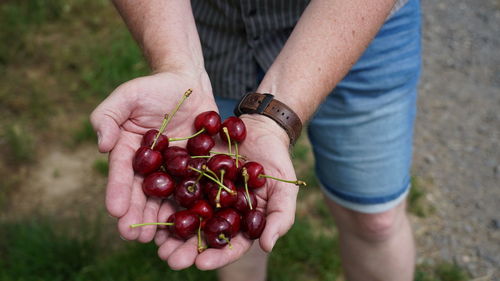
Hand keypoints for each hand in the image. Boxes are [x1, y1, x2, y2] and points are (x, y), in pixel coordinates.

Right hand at [90, 68, 216, 241]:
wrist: (188, 84)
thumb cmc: (153, 88)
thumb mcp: (126, 96)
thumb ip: (108, 116)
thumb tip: (102, 146)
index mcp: (130, 151)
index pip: (121, 174)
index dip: (117, 192)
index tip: (115, 211)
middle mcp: (151, 166)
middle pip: (142, 193)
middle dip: (136, 215)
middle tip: (133, 236)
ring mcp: (174, 169)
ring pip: (166, 197)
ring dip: (160, 218)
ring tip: (155, 238)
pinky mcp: (197, 168)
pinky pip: (194, 188)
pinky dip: (191, 205)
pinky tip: (190, 222)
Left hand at [155, 114, 298, 269]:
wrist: (261, 129)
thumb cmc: (277, 162)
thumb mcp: (284, 190)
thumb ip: (279, 217)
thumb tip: (266, 247)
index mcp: (242, 222)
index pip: (230, 246)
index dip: (217, 256)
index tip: (201, 263)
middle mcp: (220, 212)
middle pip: (203, 236)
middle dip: (185, 250)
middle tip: (169, 259)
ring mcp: (204, 194)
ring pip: (185, 217)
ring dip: (170, 232)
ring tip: (157, 243)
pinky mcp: (191, 175)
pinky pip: (176, 189)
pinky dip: (163, 201)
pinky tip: (150, 210)